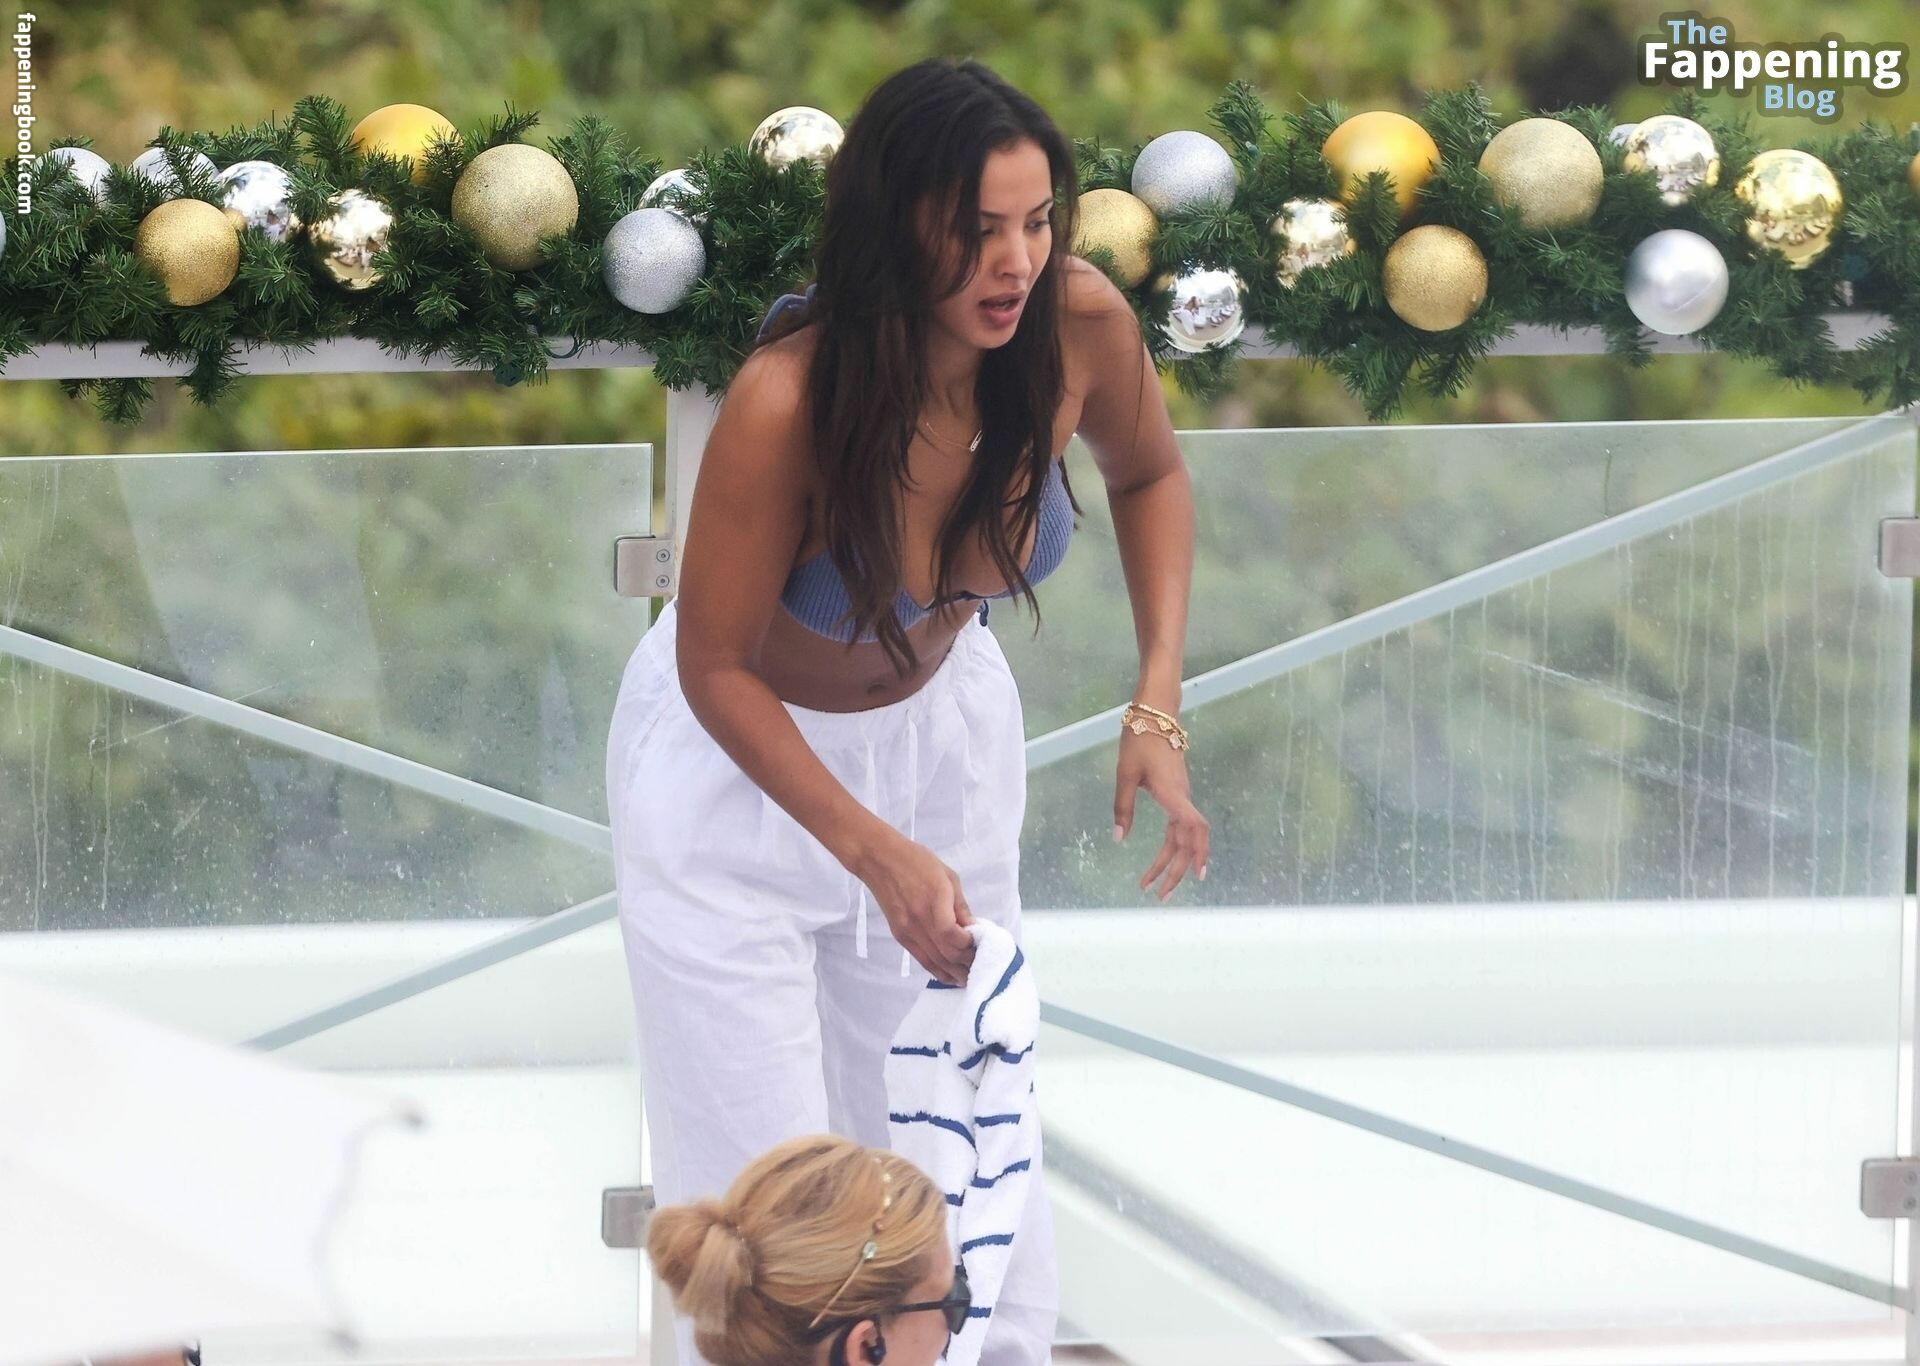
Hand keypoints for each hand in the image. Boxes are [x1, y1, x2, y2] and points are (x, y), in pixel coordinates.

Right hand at [852, 828, 977, 984]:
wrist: (879, 860)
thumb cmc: (917, 861)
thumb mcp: (948, 876)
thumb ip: (961, 906)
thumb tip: (973, 928)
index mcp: (934, 902)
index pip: (953, 936)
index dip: (969, 945)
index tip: (980, 943)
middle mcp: (919, 921)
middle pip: (946, 954)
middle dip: (966, 963)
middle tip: (982, 966)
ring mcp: (908, 931)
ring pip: (934, 962)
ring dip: (954, 973)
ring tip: (970, 978)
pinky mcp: (900, 936)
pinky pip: (921, 960)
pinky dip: (937, 971)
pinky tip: (950, 976)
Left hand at [1114, 727, 1209, 901]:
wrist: (1155, 715)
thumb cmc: (1139, 741)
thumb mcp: (1124, 774)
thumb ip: (1123, 807)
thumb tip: (1119, 840)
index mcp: (1172, 794)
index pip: (1194, 827)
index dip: (1199, 852)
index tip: (1197, 876)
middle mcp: (1182, 798)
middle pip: (1188, 841)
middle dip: (1175, 871)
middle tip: (1157, 895)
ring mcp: (1181, 796)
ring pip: (1183, 836)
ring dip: (1171, 861)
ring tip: (1151, 884)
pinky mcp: (1177, 793)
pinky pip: (1180, 826)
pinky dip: (1173, 845)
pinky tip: (1165, 858)